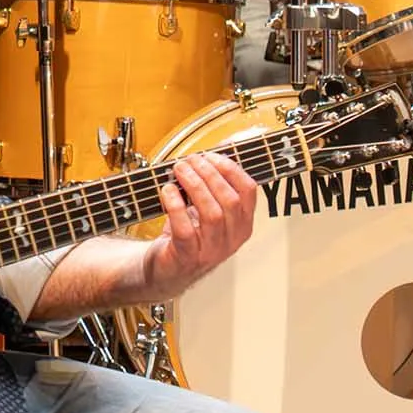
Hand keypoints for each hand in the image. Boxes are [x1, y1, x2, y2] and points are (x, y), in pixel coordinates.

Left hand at [142, 153, 259, 296]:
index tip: (211, 155)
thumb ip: (216, 178)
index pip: (249, 191)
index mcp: (242, 224)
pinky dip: (176, 206)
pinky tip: (168, 191)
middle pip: (230, 200)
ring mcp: (211, 251)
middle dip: (208, 174)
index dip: (231, 169)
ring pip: (211, 214)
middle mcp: (231, 239)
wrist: (164, 268)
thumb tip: (227, 144)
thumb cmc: (186, 233)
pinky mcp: (188, 258)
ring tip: (179, 171)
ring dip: (194, 186)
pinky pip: (186, 230)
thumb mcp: (206, 205)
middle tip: (190, 161)